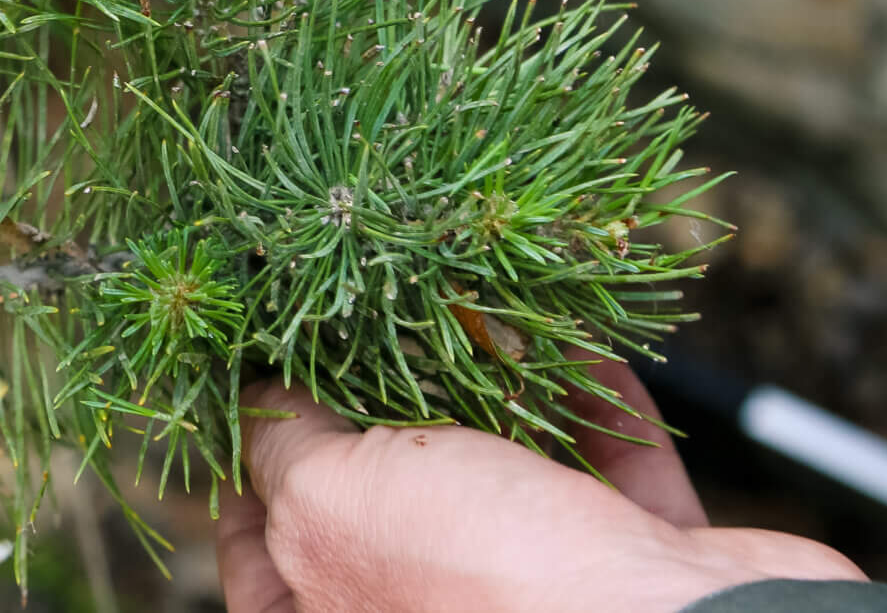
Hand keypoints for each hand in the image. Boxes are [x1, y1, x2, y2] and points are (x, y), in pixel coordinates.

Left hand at [216, 362, 861, 612]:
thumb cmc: (487, 583)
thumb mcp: (334, 499)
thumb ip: (285, 445)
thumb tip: (262, 396)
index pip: (263, 551)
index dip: (252, 465)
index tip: (260, 376)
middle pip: (390, 500)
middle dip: (388, 400)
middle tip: (375, 311)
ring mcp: (540, 594)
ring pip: (507, 475)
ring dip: (498, 385)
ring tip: (477, 303)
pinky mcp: (634, 565)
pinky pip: (608, 465)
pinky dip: (594, 398)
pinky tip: (573, 332)